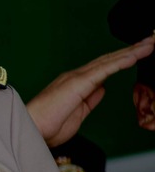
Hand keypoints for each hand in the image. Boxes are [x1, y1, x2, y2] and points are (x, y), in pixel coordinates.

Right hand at [24, 38, 153, 146]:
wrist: (29, 130)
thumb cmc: (47, 127)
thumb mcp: (77, 114)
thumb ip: (90, 100)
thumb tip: (101, 89)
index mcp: (76, 84)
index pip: (104, 68)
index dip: (122, 60)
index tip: (139, 53)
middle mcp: (77, 76)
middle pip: (109, 60)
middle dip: (131, 51)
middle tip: (150, 41)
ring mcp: (77, 78)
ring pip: (109, 61)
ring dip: (131, 52)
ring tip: (149, 44)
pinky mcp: (79, 83)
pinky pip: (104, 69)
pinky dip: (121, 61)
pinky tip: (135, 56)